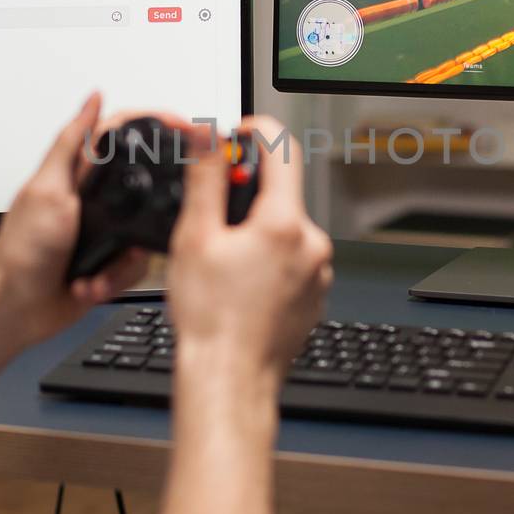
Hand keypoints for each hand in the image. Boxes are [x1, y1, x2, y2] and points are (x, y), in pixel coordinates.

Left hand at [0, 93, 150, 345]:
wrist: (16, 309)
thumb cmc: (21, 251)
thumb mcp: (48, 188)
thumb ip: (71, 142)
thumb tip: (92, 97)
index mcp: (77, 173)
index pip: (122, 134)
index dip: (153, 125)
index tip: (183, 127)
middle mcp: (93, 200)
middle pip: (145, 185)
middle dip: (151, 207)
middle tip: (140, 227)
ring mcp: (103, 232)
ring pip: (146, 230)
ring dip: (125, 255)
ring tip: (98, 266)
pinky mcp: (110, 262)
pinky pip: (137, 266)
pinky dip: (115, 277)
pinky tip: (90, 282)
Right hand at [165, 116, 333, 376]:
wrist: (230, 380)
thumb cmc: (211, 321)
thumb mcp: (194, 238)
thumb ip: (206, 180)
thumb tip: (209, 138)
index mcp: (285, 224)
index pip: (281, 150)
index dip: (254, 133)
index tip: (235, 135)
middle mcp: (313, 245)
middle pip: (281, 195)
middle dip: (247, 196)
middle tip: (211, 220)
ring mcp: (319, 272)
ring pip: (286, 230)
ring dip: (257, 232)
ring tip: (222, 264)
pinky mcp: (316, 296)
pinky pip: (293, 261)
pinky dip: (269, 261)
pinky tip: (240, 286)